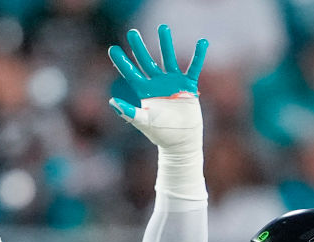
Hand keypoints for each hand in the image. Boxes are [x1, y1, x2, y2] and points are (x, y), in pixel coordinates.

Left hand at [108, 24, 207, 152]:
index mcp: (143, 92)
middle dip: (138, 47)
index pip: (130, 73)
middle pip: (146, 61)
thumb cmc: (160, 133)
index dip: (121, 62)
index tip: (112, 49)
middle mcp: (156, 83)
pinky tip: (201, 43)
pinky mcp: (188, 86)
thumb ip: (129, 111)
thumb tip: (112, 101)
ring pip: (168, 58)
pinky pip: (193, 67)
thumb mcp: (143, 122)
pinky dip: (198, 56)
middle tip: (132, 33)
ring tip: (163, 27)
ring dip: (166, 43)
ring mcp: (172, 83)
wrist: (181, 141)